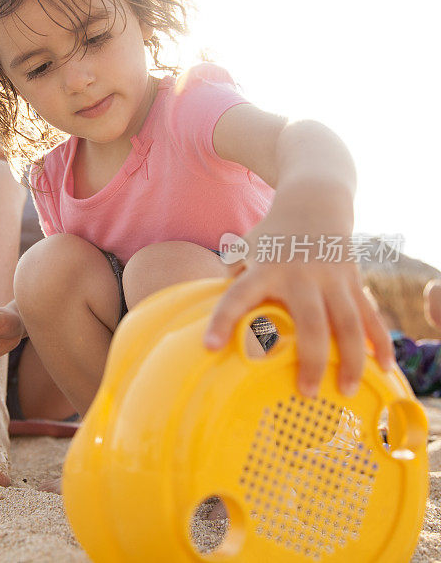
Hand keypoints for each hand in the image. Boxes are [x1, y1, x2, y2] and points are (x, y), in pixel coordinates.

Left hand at [204, 210, 393, 398]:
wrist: (314, 201)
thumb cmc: (271, 234)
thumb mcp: (244, 248)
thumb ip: (230, 279)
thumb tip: (216, 308)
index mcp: (266, 268)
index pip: (238, 295)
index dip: (223, 320)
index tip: (209, 346)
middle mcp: (302, 275)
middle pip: (311, 323)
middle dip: (311, 361)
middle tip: (307, 393)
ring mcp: (332, 278)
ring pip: (349, 325)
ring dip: (352, 360)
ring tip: (348, 391)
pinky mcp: (354, 281)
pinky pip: (371, 316)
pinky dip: (381, 342)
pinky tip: (385, 367)